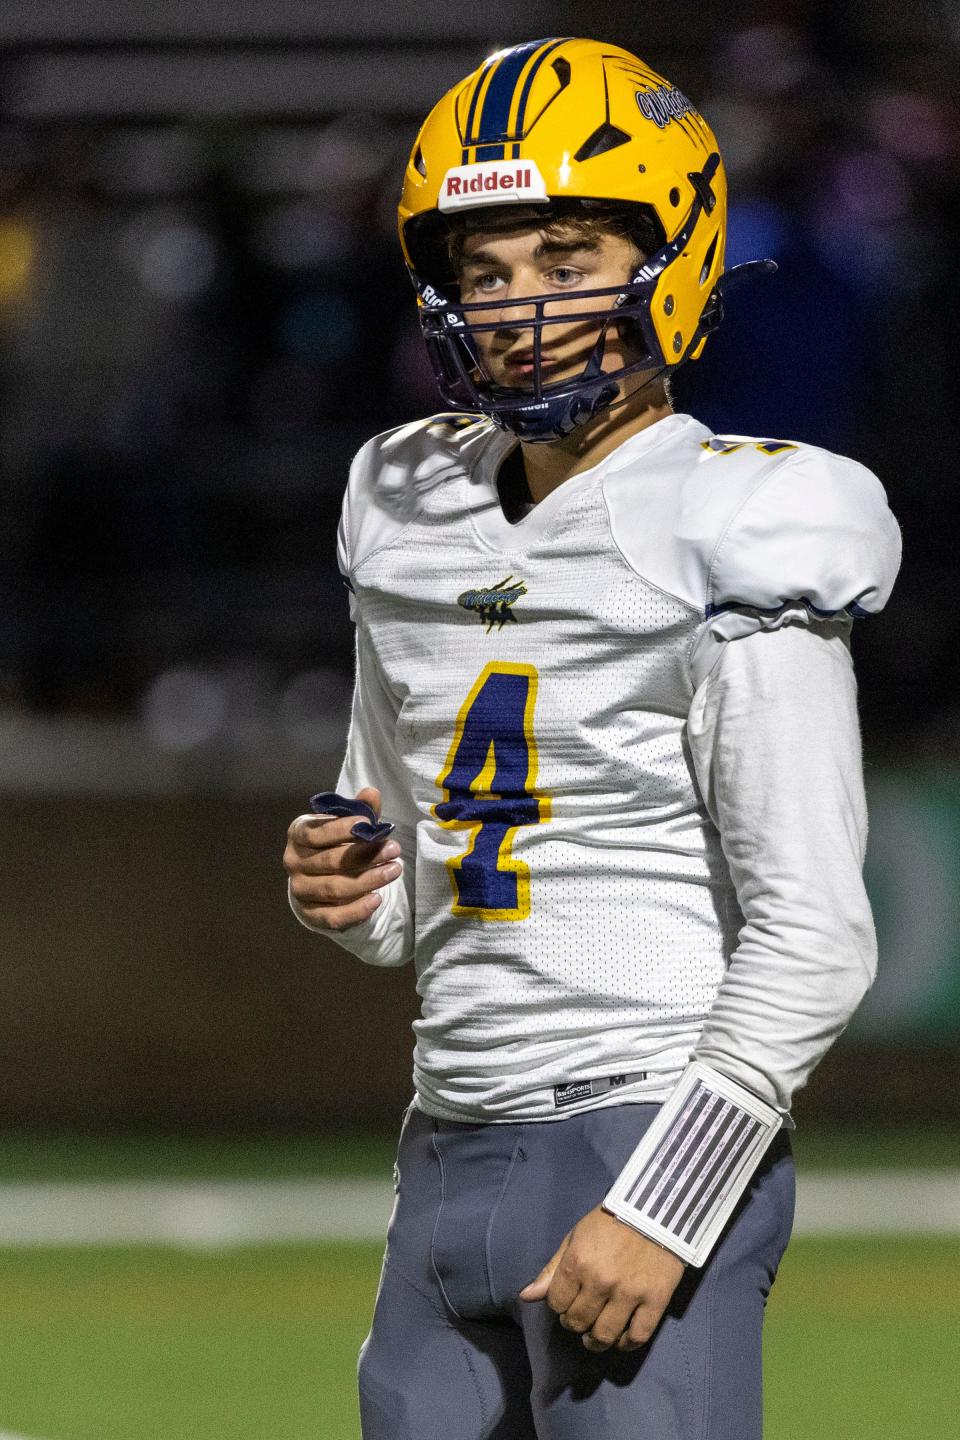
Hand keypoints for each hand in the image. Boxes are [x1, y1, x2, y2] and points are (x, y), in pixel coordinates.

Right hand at [284, 786, 402, 931]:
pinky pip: (333, 917)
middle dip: (366, 855)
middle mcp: (293, 862)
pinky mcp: (310, 914)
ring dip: (368, 880)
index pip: (317, 832)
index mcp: (298, 834)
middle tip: (394, 849)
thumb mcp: (348, 825)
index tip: (368, 823)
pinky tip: (377, 899)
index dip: (341, 828)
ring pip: (334, 888)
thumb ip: (361, 810)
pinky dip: (356, 910)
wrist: (322, 878)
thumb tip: (371, 793)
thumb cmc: (336, 843)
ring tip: (395, 870)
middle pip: (331, 861)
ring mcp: (299, 889)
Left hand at [518, 1204, 685, 1351]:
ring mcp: (629, 1294)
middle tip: (581, 1314)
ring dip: (595, 1340)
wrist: (656, 1210)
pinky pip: (638, 1336)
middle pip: (578, 1321)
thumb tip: (526, 1296)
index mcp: (578, 1262)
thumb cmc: (611, 1221)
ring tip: (595, 1335)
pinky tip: (622, 1338)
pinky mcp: (655, 1301)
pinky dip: (627, 1344)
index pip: (556, 1303)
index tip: (567, 1299)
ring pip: (604, 1335)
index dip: (558, 1304)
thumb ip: (552, 1269)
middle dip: (574, 1322)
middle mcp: (601, 1282)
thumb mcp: (575, 1237)